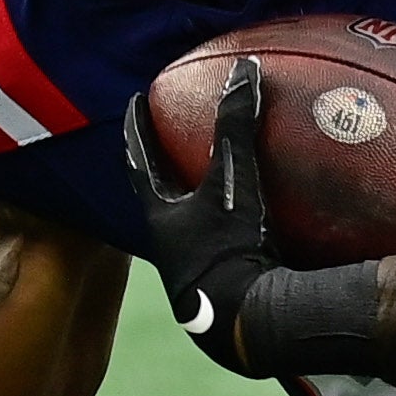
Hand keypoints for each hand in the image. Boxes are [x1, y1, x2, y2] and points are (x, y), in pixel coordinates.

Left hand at [124, 55, 280, 375]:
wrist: (245, 324)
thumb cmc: (228, 251)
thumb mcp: (232, 182)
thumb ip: (236, 127)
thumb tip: (245, 71)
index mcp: (161, 216)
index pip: (139, 161)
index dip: (137, 130)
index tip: (134, 102)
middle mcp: (171, 245)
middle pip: (158, 196)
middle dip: (162, 169)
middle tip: (167, 139)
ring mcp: (197, 272)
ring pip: (190, 228)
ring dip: (196, 205)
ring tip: (211, 183)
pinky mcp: (228, 292)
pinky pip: (226, 251)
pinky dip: (236, 233)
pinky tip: (261, 231)